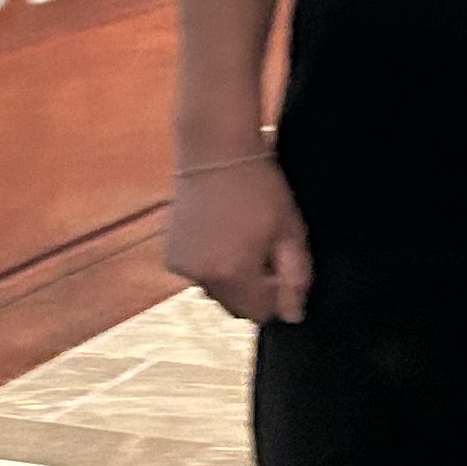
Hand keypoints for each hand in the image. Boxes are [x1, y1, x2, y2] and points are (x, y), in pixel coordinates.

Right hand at [166, 154, 312, 323]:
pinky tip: (221, 233)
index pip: (260, 313)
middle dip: (254, 288)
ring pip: (217, 291)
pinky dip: (212, 263)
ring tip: (241, 236)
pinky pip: (199, 273)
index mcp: (234, 273)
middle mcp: (202, 277)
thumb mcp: (289, 230)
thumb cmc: (259, 186)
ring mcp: (183, 266)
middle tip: (263, 247)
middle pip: (236, 307)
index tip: (281, 265)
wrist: (215, 150)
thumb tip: (293, 315)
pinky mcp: (171, 253)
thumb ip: (295, 277)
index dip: (276, 295)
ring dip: (232, 277)